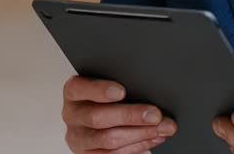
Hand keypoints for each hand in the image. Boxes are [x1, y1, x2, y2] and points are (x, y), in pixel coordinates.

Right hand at [61, 75, 177, 152]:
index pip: (80, 89)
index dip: (100, 90)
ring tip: (161, 129)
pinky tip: (153, 139)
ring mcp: (78, 138)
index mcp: (73, 92)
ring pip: (108, 140)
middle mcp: (72, 115)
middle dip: (131, 116)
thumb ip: (119, 87)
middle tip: (155, 115)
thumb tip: (149, 89)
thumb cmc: (104, 99)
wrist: (93, 124)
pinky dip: (137, 147)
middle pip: (98, 118)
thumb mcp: (105, 87)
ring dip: (140, 135)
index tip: (122, 91)